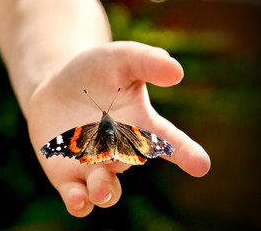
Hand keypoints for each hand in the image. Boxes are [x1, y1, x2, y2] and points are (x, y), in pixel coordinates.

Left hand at [27, 41, 209, 216]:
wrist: (59, 87)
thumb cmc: (96, 71)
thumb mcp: (121, 57)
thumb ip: (147, 61)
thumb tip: (176, 72)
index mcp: (140, 125)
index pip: (168, 141)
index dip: (186, 153)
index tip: (201, 165)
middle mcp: (121, 151)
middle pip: (131, 164)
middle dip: (126, 162)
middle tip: (115, 152)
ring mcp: (95, 166)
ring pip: (107, 190)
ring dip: (106, 191)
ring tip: (99, 186)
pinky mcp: (69, 176)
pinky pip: (78, 198)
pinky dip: (80, 202)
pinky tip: (77, 199)